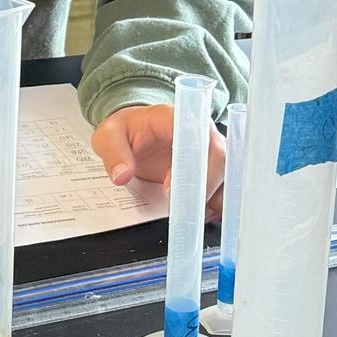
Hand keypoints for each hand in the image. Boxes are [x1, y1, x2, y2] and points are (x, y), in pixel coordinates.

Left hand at [91, 103, 226, 214]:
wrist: (135, 130)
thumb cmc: (126, 129)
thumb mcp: (108, 137)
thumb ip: (114, 154)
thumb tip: (122, 175)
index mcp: (177, 119)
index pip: (197, 137)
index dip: (190, 164)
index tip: (170, 189)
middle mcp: (200, 132)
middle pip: (220, 158)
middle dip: (206, 188)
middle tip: (184, 211)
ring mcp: (209, 151)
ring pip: (228, 174)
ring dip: (215, 198)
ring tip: (194, 217)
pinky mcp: (210, 169)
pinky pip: (224, 186)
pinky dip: (216, 203)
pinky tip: (202, 216)